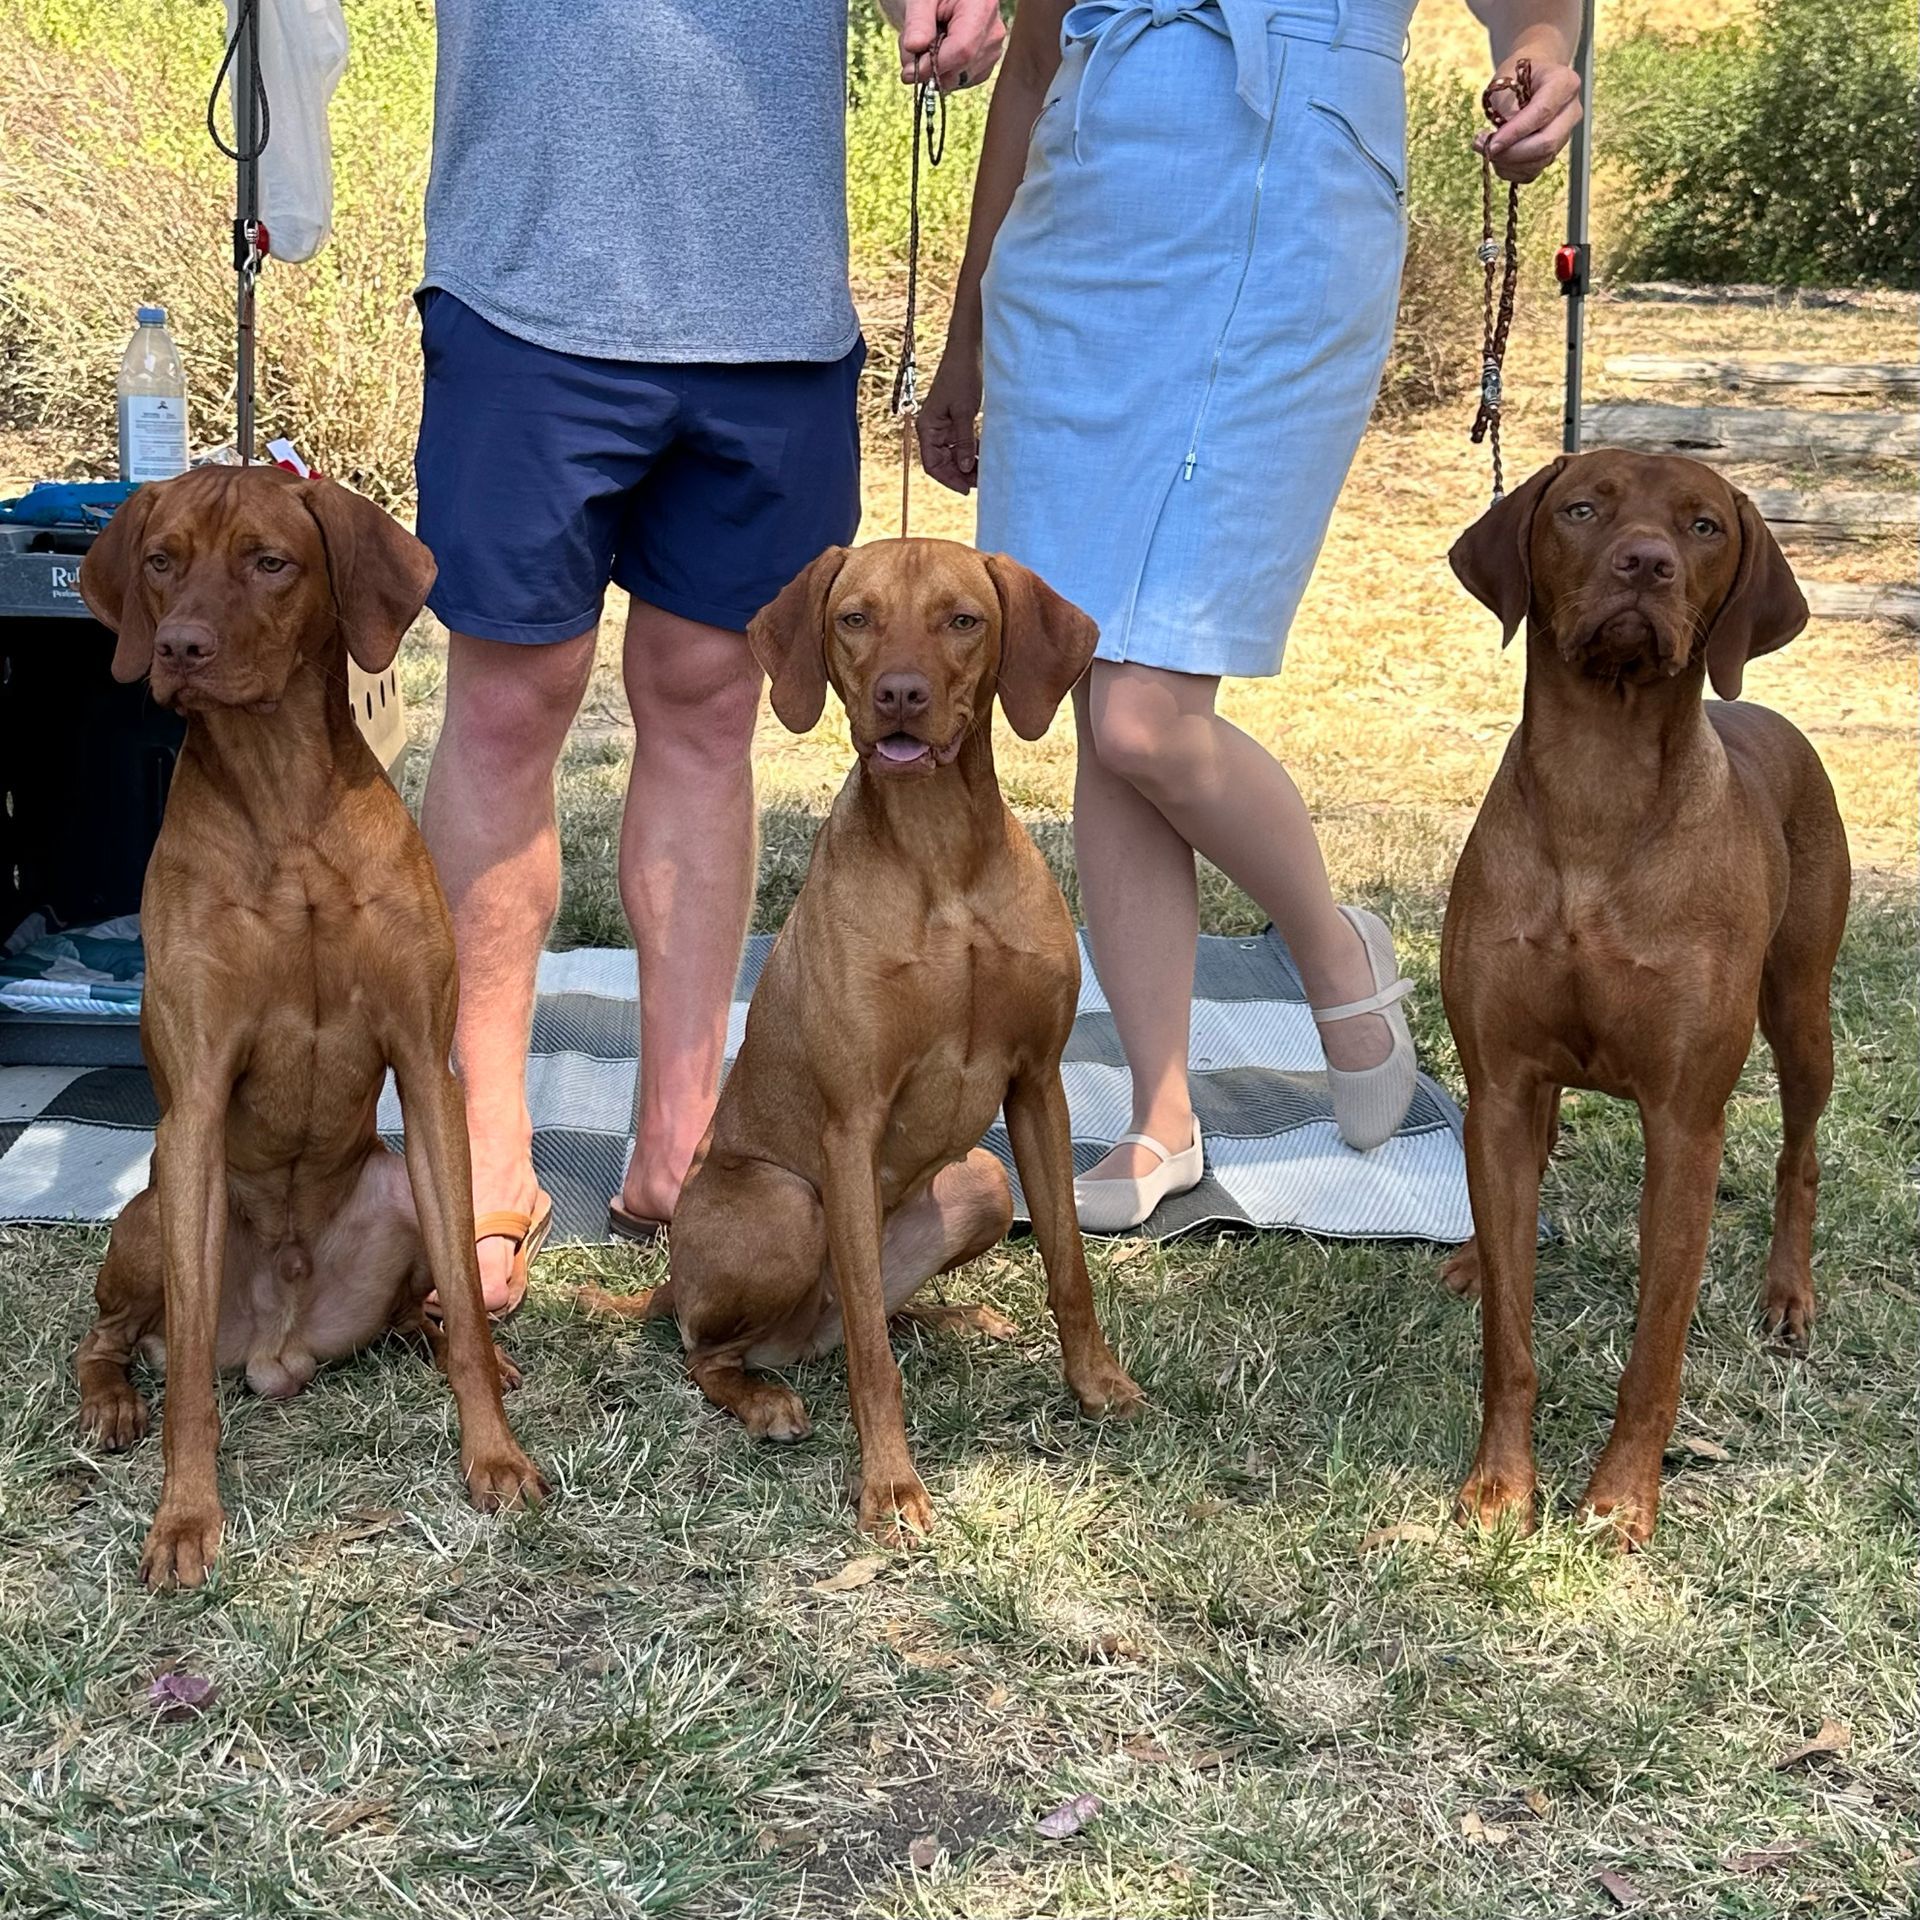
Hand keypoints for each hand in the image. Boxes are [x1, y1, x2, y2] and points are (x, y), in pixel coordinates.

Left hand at [901, 0, 1006, 90]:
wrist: (944, 0)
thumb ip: (917, 22)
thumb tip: (915, 47)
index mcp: (982, 7)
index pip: (962, 50)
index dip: (934, 65)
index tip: (909, 69)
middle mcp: (993, 32)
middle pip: (959, 69)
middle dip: (928, 67)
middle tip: (913, 45)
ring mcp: (992, 51)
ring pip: (956, 80)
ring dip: (932, 70)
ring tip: (926, 42)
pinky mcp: (985, 66)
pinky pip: (958, 82)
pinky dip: (941, 74)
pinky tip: (937, 52)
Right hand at [917, 347, 982, 494]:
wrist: (967, 351)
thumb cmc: (962, 376)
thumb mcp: (964, 411)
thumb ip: (963, 441)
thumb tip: (965, 468)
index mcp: (927, 428)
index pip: (932, 465)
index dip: (948, 480)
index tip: (966, 489)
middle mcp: (932, 430)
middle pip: (943, 463)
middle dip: (960, 474)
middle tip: (981, 482)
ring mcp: (943, 426)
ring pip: (953, 456)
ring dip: (967, 465)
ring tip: (985, 471)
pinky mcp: (955, 421)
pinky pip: (961, 445)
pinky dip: (972, 452)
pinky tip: (985, 456)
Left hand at [1474, 61, 1580, 182]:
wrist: (1532, 77)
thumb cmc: (1518, 75)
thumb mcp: (1507, 80)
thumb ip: (1506, 110)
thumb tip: (1498, 144)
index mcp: (1564, 83)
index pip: (1541, 113)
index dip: (1514, 133)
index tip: (1490, 143)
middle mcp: (1571, 110)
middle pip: (1547, 143)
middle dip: (1512, 153)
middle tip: (1485, 149)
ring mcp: (1565, 133)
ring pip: (1540, 161)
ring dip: (1508, 164)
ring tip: (1487, 150)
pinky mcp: (1555, 151)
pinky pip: (1534, 171)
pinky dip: (1512, 171)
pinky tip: (1498, 159)